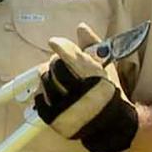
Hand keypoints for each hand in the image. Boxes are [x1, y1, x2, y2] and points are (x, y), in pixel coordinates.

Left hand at [33, 23, 139, 151]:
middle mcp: (83, 97)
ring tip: (54, 74)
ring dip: (47, 74)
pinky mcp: (57, 121)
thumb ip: (93, 45)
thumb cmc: (107, 91)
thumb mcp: (106, 66)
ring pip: (45, 81)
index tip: (54, 42)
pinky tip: (50, 88)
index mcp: (98, 81)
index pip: (73, 58)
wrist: (112, 124)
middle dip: (56, 61)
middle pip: (57, 67)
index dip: (61, 46)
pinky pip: (39, 98)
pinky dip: (42, 90)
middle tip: (59, 61)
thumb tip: (80, 27)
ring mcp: (68, 111)